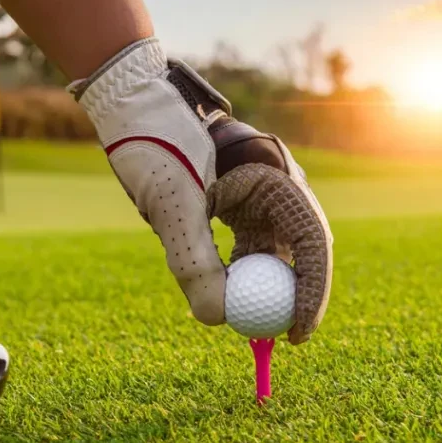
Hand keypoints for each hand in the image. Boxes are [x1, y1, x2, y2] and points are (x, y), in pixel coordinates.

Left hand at [68, 38, 332, 342]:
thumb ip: (194, 263)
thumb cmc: (154, 142)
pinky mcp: (239, 199)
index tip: (295, 334)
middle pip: (300, 251)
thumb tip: (216, 319)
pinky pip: (250, 243)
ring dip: (262, 285)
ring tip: (242, 319)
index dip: (311, 294)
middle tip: (277, 339)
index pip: (311, 244)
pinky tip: (219, 290)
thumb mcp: (172, 206)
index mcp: (277, 177)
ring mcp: (259, 192)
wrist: (130, 103)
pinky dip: (240, 271)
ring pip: (274, 250)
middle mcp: (277, 184)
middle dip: (292, 297)